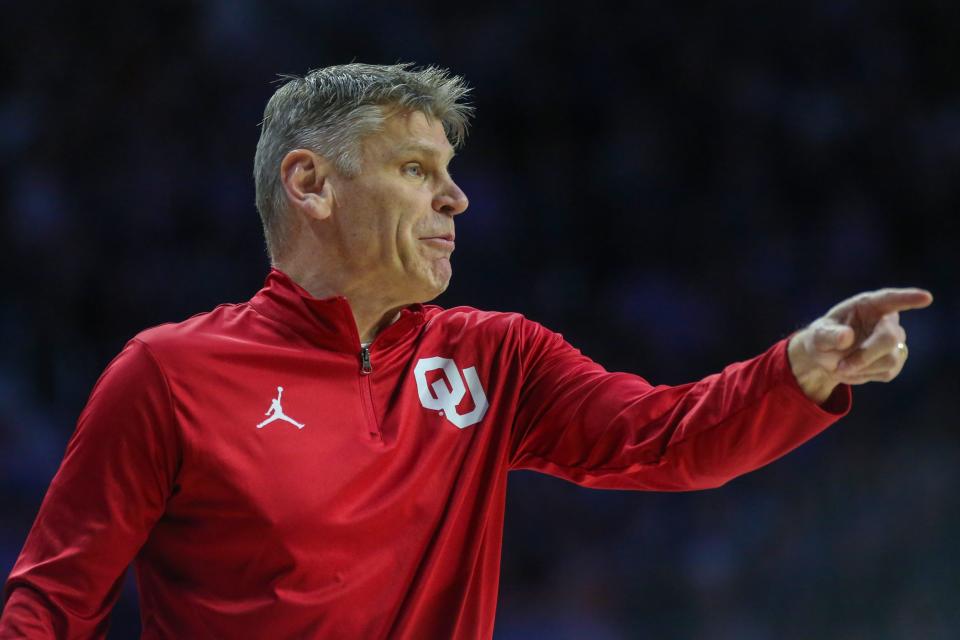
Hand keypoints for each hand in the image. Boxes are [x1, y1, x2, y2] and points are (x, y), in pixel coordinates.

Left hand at [787, 288, 933, 403]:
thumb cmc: (822, 339)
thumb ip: (828, 335)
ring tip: (843, 365)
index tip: (926, 297)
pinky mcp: (896, 359)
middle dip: (865, 355)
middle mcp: (886, 320)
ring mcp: (895, 340)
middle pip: (889, 338)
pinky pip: (888, 372)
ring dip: (862, 367)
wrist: (827, 357)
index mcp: (868, 305)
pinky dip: (867, 375)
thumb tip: (846, 337)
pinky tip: (855, 369)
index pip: (891, 299)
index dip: (908, 298)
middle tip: (840, 367)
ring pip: (890, 359)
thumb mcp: (817, 336)